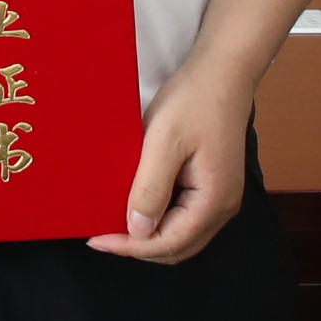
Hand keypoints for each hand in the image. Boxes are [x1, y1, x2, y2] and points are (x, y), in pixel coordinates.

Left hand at [93, 68, 249, 262]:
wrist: (223, 74)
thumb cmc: (195, 101)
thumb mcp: (164, 141)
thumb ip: (151, 187)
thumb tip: (137, 229)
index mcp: (214, 200)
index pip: (169, 243)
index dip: (131, 247)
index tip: (97, 239)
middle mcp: (221, 206)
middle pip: (177, 246)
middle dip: (138, 246)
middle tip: (101, 235)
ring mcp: (219, 197)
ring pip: (181, 234)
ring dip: (148, 235)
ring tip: (113, 223)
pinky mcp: (212, 185)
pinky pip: (184, 216)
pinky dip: (158, 219)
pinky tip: (135, 205)